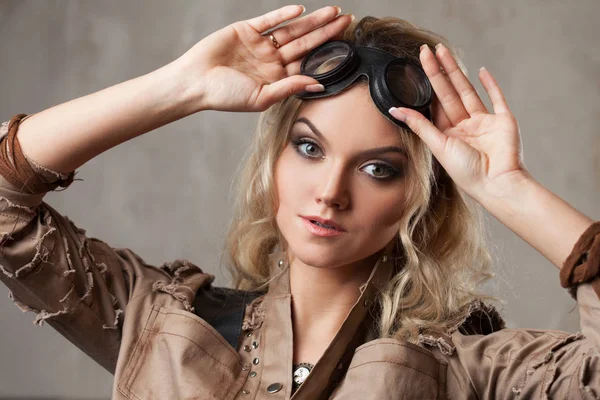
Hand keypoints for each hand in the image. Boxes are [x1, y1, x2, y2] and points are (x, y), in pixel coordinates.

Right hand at [173, 5, 352, 111]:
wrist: (195, 82)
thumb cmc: (225, 95)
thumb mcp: (262, 98)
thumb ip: (290, 88)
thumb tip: (319, 84)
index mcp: (277, 78)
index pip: (307, 63)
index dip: (327, 53)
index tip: (346, 44)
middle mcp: (272, 60)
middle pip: (305, 43)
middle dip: (327, 31)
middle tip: (348, 20)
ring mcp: (260, 44)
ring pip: (291, 30)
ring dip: (311, 21)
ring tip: (332, 12)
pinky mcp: (246, 30)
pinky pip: (269, 21)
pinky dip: (283, 14)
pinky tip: (300, 10)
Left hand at [389, 44, 527, 202]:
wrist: (498, 184)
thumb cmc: (468, 172)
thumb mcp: (439, 146)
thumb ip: (420, 125)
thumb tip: (395, 110)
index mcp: (449, 134)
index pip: (435, 103)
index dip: (427, 84)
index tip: (417, 65)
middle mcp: (466, 126)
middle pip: (449, 92)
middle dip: (438, 71)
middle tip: (426, 50)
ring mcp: (485, 123)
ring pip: (468, 90)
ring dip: (457, 71)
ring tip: (445, 52)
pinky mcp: (503, 121)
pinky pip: (496, 98)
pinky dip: (490, 85)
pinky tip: (480, 71)